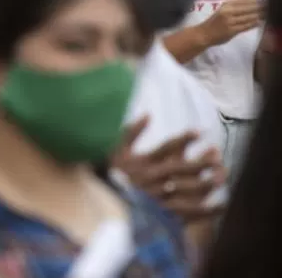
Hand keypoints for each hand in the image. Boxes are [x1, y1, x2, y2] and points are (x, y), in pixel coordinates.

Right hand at [112, 117, 226, 222]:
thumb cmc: (112, 172)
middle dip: (200, 163)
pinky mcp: (162, 212)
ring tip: (221, 179)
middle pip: (180, 168)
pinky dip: (203, 210)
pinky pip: (185, 211)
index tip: (199, 132)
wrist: (106, 200)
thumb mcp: (117, 150)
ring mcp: (158, 196)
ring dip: (204, 185)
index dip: (184, 139)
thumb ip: (131, 132)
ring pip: (184, 189)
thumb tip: (148, 115)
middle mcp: (152, 178)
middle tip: (217, 159)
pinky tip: (218, 206)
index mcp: (143, 162)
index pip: (166, 147)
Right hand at [201, 0, 262, 46]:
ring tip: (265, 15)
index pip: (244, 1)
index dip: (255, 1)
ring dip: (258, 16)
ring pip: (248, 17)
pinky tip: (258, 23)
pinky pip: (245, 26)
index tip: (264, 1)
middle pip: (248, 8)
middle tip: (267, 8)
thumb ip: (237, 1)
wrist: (203, 34)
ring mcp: (229, 21)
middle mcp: (227, 11)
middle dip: (259, 8)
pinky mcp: (231, 30)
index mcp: (226, 5)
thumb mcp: (224, 8)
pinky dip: (253, 24)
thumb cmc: (215, 21)